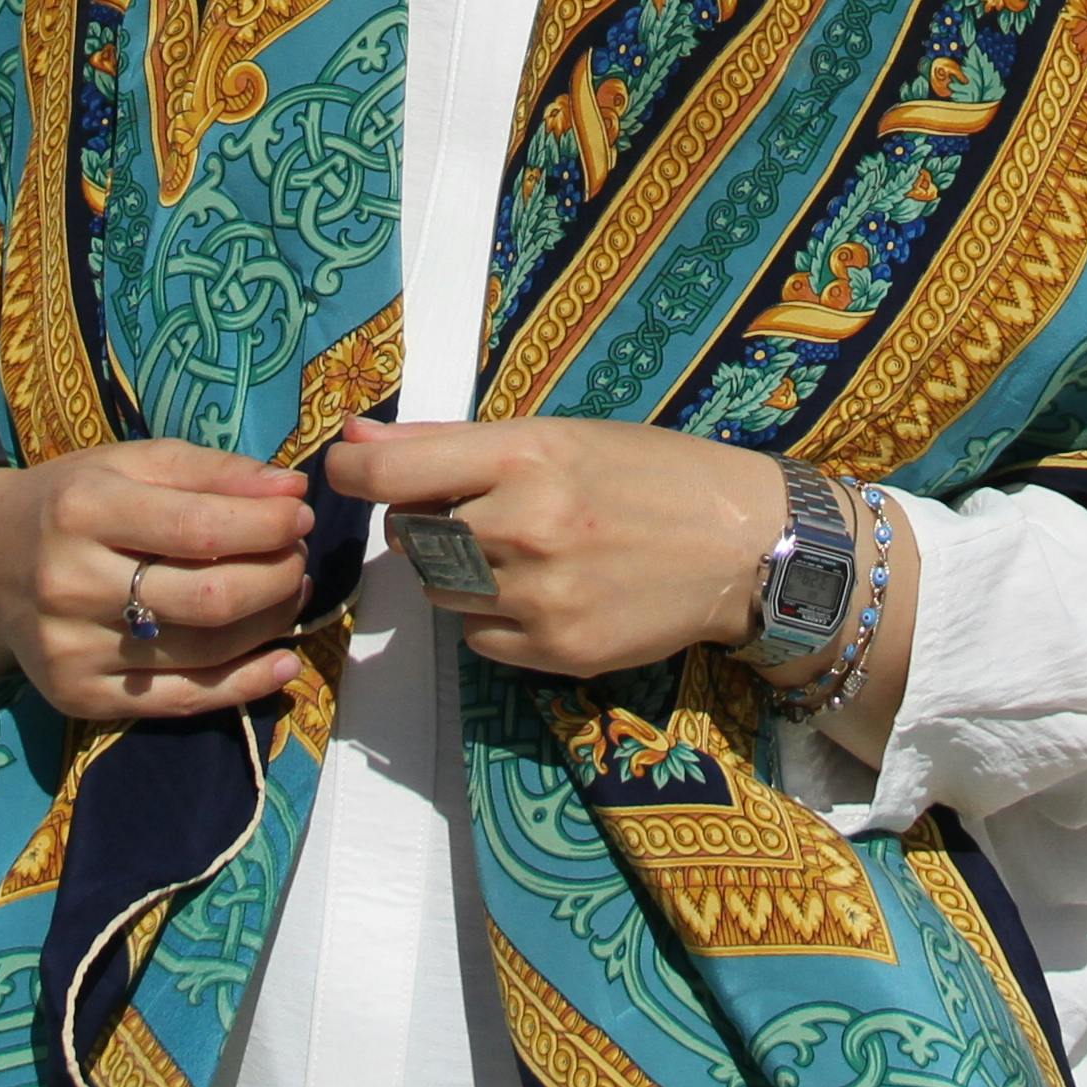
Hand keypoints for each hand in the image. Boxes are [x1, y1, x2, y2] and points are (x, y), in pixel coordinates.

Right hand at [0, 441, 313, 730]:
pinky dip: (243, 686)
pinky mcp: (78, 698)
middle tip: (299, 558)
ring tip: (290, 594)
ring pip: (202, 651)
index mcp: (81, 510)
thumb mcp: (129, 464)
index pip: (199, 528)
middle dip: (277, 577)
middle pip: (208, 597)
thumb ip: (211, 471)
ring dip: (269, 624)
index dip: (267, 524)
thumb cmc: (72, 502)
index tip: (300, 512)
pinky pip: (179, 702)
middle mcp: (69, 584)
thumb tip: (293, 488)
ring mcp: (71, 650)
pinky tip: (281, 662)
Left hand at [323, 419, 790, 683]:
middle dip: (426, 522)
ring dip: (457, 572)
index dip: (350, 473)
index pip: (392, 476)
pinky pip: (478, 637)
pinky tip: (545, 590)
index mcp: (526, 455)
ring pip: (439, 593)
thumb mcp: (557, 434)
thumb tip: (352, 437)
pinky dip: (493, 615)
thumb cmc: (649, 473)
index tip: (344, 469)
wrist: (743, 546)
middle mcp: (526, 526)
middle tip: (477, 508)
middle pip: (411, 538)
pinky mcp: (557, 652)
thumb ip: (448, 443)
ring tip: (520, 549)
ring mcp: (540, 596)